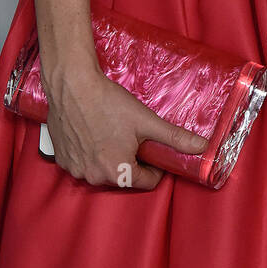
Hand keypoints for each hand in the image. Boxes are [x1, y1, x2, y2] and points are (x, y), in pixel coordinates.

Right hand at [44, 64, 208, 188]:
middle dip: (132, 160)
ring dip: (111, 157)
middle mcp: (94, 178)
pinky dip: (91, 153)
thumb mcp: (147, 121)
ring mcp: (76, 170)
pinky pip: (84, 163)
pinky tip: (94, 132)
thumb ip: (175, 138)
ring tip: (112, 131)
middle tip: (132, 135)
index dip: (156, 164)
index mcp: (118, 173)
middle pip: (124, 176)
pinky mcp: (63, 160)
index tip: (154, 148)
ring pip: (103, 169)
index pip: (148, 181)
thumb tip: (203, 148)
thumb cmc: (109, 103)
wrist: (73, 86)